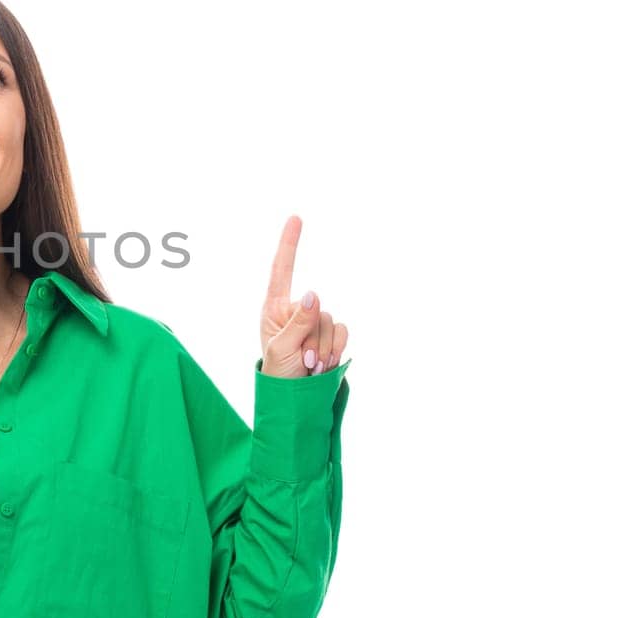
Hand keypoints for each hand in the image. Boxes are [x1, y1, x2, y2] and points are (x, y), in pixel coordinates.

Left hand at [259, 214, 348, 378]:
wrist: (295, 398)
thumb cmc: (279, 375)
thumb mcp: (281, 349)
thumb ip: (298, 322)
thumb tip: (314, 293)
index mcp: (275, 308)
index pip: (282, 270)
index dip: (289, 244)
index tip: (295, 218)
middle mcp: (296, 311)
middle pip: (317, 308)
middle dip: (313, 337)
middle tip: (302, 360)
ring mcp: (315, 323)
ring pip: (332, 321)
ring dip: (324, 348)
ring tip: (310, 366)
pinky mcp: (331, 334)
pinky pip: (343, 332)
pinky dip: (336, 349)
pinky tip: (324, 365)